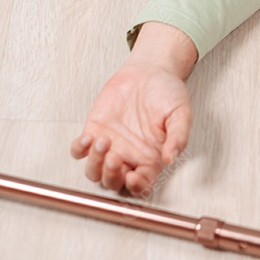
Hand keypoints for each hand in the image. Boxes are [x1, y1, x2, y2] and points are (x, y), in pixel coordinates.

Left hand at [70, 62, 192, 194]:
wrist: (149, 71)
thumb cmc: (168, 93)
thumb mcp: (181, 113)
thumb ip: (178, 136)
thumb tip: (172, 158)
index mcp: (151, 158)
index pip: (141, 185)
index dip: (136, 188)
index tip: (133, 178)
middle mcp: (129, 156)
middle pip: (114, 183)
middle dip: (111, 176)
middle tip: (115, 158)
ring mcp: (111, 146)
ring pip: (94, 172)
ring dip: (95, 164)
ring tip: (104, 141)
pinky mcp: (95, 131)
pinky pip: (79, 151)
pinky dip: (79, 150)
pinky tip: (87, 138)